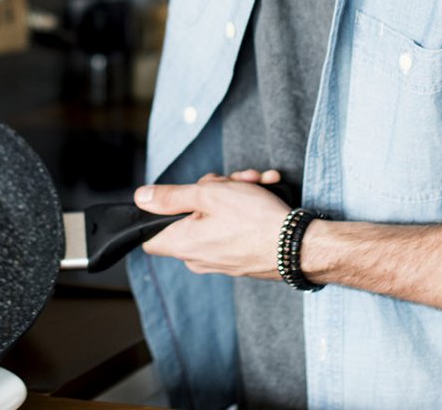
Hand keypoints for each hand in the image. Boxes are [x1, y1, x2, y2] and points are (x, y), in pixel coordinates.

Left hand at [135, 172, 292, 279]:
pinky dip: (248, 209)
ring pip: (216, 218)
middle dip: (210, 192)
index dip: (158, 213)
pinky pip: (235, 229)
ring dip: (234, 195)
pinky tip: (265, 191)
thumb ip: (171, 196)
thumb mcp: (208, 195)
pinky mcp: (241, 258)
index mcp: (182, 244)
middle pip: (189, 217)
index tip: (177, 197)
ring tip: (255, 182)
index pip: (148, 237)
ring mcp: (220, 260)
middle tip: (229, 181)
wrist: (299, 246)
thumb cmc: (255, 221)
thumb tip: (141, 197)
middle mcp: (198, 258)